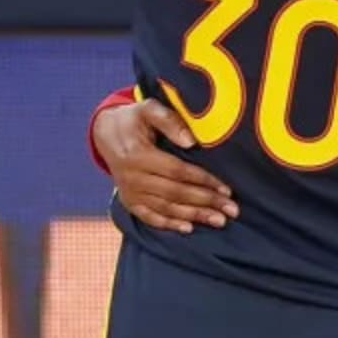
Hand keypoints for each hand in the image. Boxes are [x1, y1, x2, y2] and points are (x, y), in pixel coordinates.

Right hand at [93, 99, 237, 233]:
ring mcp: (130, 192)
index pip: (177, 172)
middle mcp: (132, 177)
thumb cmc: (134, 119)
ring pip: (165, 208)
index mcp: (138, 155)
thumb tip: (190, 141)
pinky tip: (188, 228)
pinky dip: (168, 224)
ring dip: (194, 216)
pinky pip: (149, 217)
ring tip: (219, 221)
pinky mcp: (129, 201)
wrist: (106, 133)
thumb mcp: (148, 109)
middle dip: (206, 203)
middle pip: (175, 193)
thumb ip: (169, 121)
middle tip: (231, 210)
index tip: (226, 189)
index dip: (203, 180)